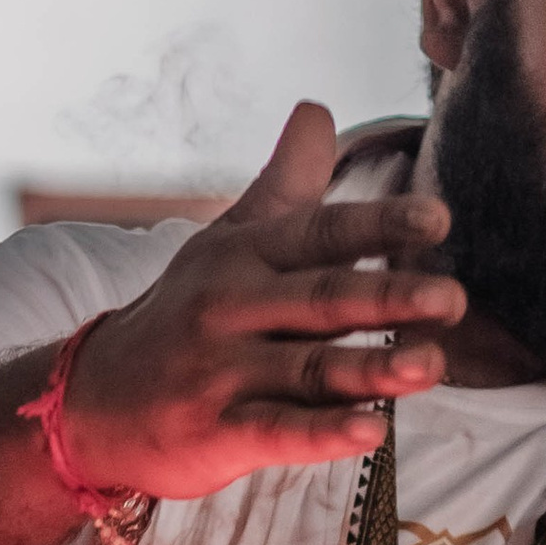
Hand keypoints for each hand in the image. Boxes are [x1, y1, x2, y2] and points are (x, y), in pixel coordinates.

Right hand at [59, 102, 461, 502]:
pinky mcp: (215, 433)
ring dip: (372, 368)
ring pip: (307, 369)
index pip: (317, 233)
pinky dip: (324, 434)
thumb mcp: (225, 243)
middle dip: (388, 297)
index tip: (437, 220)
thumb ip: (283, 186)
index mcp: (242, 256)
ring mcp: (220, 373)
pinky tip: (373, 431)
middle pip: (320, 300)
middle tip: (453, 299)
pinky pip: (277, 433)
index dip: (377, 226)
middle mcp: (229, 308)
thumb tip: (318, 109)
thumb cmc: (180, 315)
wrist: (92, 400)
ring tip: (432, 364)